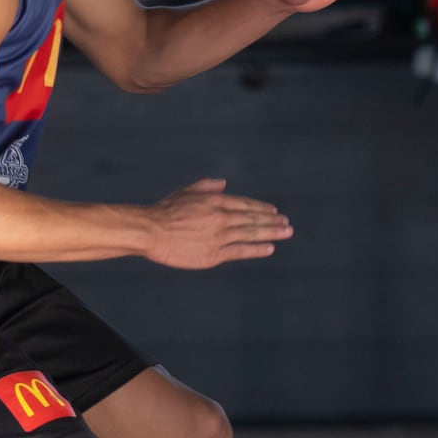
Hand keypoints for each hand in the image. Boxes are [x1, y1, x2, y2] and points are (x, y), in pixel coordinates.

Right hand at [143, 178, 292, 268]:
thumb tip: (223, 183)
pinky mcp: (214, 254)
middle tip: (287, 223)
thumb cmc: (164, 211)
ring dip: (272, 232)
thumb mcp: (186, 192)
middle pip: (253, 219)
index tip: (275, 211)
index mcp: (216, 201)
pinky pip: (241, 251)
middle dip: (273, 221)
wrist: (149, 231)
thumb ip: (206, 186)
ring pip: (251, 233)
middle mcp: (221, 217)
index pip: (246, 204)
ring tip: (286, 232)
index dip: (262, 208)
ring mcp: (219, 236)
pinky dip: (257, 249)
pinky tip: (270, 248)